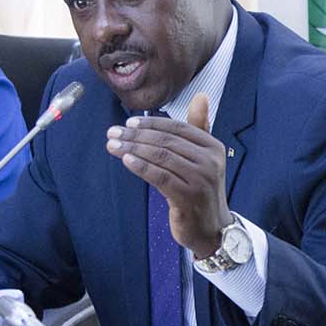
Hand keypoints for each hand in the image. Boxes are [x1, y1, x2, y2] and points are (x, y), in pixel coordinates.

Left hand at [105, 93, 231, 257]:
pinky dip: (141, 166)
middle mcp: (210, 161)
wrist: (212, 229)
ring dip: (133, 149)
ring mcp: (200, 179)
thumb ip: (198, 128)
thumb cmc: (201, 190)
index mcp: (213, 147)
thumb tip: (200, 96)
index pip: (178, 128)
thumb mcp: (204, 158)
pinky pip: (159, 177)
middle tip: (113, 132)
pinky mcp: (188, 197)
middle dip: (136, 135)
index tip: (128, 123)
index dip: (151, 123)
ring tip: (113, 145)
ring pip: (161, 157)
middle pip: (167, 141)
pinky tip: (125, 160)